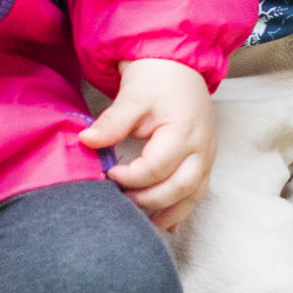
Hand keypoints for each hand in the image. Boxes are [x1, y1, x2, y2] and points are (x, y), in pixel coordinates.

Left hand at [82, 58, 216, 230]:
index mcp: (183, 132)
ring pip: (193, 195)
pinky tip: (166, 224)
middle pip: (180, 188)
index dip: (131, 177)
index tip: (109, 174)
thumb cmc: (156, 81)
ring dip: (169, 212)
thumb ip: (112, 122)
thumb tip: (86, 141)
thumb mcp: (132, 97)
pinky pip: (197, 192)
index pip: (157, 168)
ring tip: (143, 224)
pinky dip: (181, 209)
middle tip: (121, 201)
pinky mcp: (205, 161)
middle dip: (149, 201)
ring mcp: (207, 157)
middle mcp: (201, 149)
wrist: (179, 68)